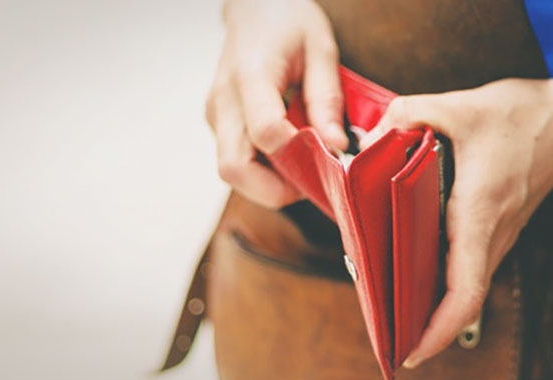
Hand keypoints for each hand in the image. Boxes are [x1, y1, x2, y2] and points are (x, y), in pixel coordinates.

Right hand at [205, 0, 347, 207]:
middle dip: (275, 189)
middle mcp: (223, 100)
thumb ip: (326, 99)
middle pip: (234, 168)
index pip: (265, 132)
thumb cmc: (288, 21)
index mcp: (250, 76)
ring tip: (305, 168)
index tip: (331, 158)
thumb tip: (337, 147)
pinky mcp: (218, 123)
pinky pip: (235, 159)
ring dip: (268, 183)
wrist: (254, 6)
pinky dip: (262, 170)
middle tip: (314, 182)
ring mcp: (215, 114)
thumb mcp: (321, 49)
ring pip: (231, 171)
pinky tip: (291, 155)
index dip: (298, 156)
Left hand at [362, 78, 552, 367]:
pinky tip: (413, 276)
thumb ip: (407, 115)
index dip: (440, 328)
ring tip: (392, 314)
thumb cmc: (523, 116)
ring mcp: (500, 234)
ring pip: (467, 287)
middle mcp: (493, 232)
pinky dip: (444, 283)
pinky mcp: (499, 228)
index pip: (466, 288)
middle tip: (387, 338)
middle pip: (463, 299)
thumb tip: (372, 136)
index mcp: (479, 210)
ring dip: (434, 307)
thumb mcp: (457, 105)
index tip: (414, 350)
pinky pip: (470, 267)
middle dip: (426, 327)